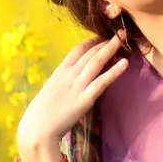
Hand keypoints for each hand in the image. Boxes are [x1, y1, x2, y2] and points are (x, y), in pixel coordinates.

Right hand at [16, 30, 128, 157]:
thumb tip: (72, 79)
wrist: (37, 128)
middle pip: (90, 52)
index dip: (91, 41)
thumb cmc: (42, 113)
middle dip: (105, 41)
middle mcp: (70, 75)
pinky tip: (125, 63)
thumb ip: (63, 82)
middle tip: (120, 32)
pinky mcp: (85, 99)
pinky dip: (114, 72)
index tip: (102, 36)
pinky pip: (102, 82)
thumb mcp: (51, 90)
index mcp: (60, 71)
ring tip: (123, 38)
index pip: (78, 50)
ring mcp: (78, 86)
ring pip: (97, 62)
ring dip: (111, 48)